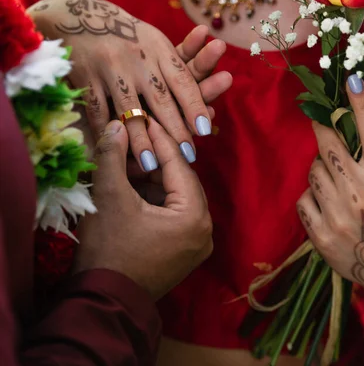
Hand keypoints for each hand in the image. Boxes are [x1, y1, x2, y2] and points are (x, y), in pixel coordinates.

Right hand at [29, 0, 231, 170]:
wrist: (80, 16)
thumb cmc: (128, 33)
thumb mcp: (154, 41)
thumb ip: (175, 67)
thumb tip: (204, 102)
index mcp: (158, 48)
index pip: (183, 79)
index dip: (195, 104)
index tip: (206, 130)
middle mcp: (137, 57)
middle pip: (160, 97)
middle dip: (175, 128)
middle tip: (188, 154)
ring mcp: (110, 67)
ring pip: (128, 108)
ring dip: (140, 138)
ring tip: (151, 164)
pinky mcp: (86, 77)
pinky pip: (98, 109)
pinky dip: (107, 133)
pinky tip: (114, 152)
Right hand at [74, 119, 212, 299]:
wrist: (102, 304)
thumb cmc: (109, 251)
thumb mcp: (109, 197)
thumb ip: (113, 156)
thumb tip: (119, 124)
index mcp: (194, 216)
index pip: (178, 164)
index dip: (158, 138)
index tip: (142, 118)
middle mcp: (204, 230)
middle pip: (178, 180)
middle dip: (153, 159)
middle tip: (131, 138)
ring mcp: (195, 244)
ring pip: (173, 196)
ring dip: (150, 179)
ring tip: (125, 162)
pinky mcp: (182, 253)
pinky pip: (170, 214)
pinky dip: (152, 199)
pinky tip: (130, 185)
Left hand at [297, 76, 363, 309]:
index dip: (360, 104)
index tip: (351, 79)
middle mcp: (359, 194)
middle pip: (329, 144)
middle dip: (322, 126)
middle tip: (320, 119)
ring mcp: (337, 215)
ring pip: (314, 170)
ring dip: (321, 169)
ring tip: (334, 181)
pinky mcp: (320, 234)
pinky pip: (303, 198)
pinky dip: (312, 197)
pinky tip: (326, 205)